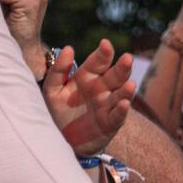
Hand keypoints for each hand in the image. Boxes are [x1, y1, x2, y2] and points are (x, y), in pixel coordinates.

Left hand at [41, 40, 134, 155]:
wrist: (62, 139)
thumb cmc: (59, 110)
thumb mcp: (53, 90)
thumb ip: (58, 70)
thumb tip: (68, 48)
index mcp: (87, 77)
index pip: (97, 62)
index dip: (102, 53)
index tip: (105, 43)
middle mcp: (101, 89)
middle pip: (115, 75)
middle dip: (122, 67)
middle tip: (127, 58)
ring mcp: (107, 105)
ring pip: (120, 94)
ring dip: (126, 89)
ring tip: (130, 83)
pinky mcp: (110, 123)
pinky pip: (117, 115)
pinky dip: (121, 110)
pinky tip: (123, 103)